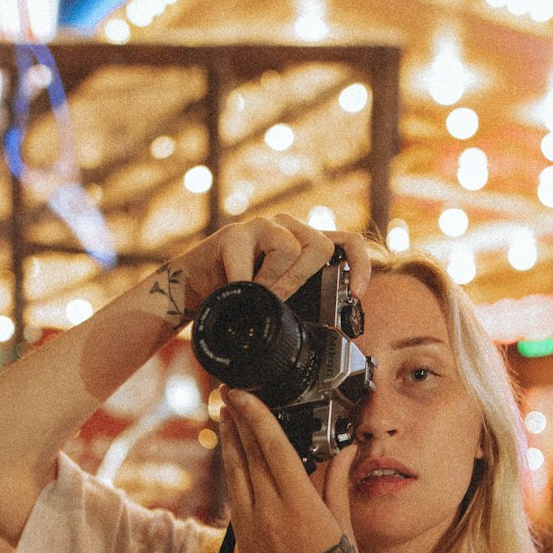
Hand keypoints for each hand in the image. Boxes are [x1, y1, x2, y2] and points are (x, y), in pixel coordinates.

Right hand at [175, 214, 370, 314]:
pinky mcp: (233, 234)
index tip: (356, 294)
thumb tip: (331, 325)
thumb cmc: (240, 295)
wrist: (193, 289)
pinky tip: (237, 291)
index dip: (359, 265)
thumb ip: (302, 300)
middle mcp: (287, 229)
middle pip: (320, 246)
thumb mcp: (279, 300)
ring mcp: (261, 227)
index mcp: (304, 243)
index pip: (347, 242)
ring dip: (275, 281)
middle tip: (280, 299)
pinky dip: (246, 284)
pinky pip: (249, 263)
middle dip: (302, 281)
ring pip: (289, 248)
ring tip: (258, 294)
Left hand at [219, 387, 361, 552]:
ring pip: (234, 474)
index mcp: (298, 509)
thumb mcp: (344, 529)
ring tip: (224, 414)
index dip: (256, 416)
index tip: (242, 393)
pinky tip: (235, 458)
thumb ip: (336, 485)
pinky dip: (234, 471)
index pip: (271, 449)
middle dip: (236, 420)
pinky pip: (235, 496)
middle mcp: (268, 516)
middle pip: (246, 455)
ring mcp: (251, 529)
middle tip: (228, 391)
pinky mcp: (244, 542)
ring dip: (228, 442)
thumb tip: (341, 450)